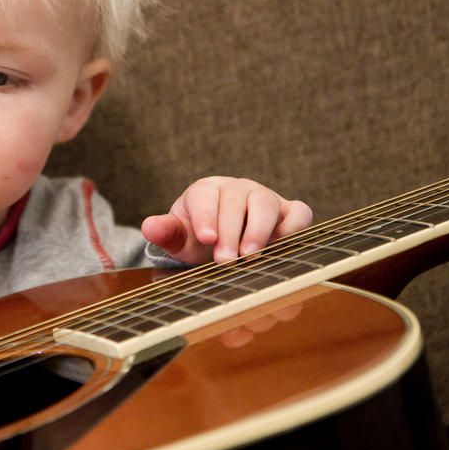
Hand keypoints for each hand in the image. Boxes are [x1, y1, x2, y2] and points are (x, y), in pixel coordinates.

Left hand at [141, 177, 311, 264]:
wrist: (224, 239)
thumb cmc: (201, 236)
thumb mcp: (181, 237)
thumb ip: (167, 233)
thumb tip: (149, 227)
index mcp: (206, 191)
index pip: (204, 196)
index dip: (206, 216)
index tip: (205, 238)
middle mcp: (236, 189)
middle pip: (235, 201)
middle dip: (230, 231)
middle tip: (225, 260)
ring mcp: (264, 198)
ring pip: (266, 204)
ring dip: (259, 230)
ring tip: (250, 256)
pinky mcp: (289, 212)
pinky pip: (299, 212)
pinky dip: (293, 228)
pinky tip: (280, 248)